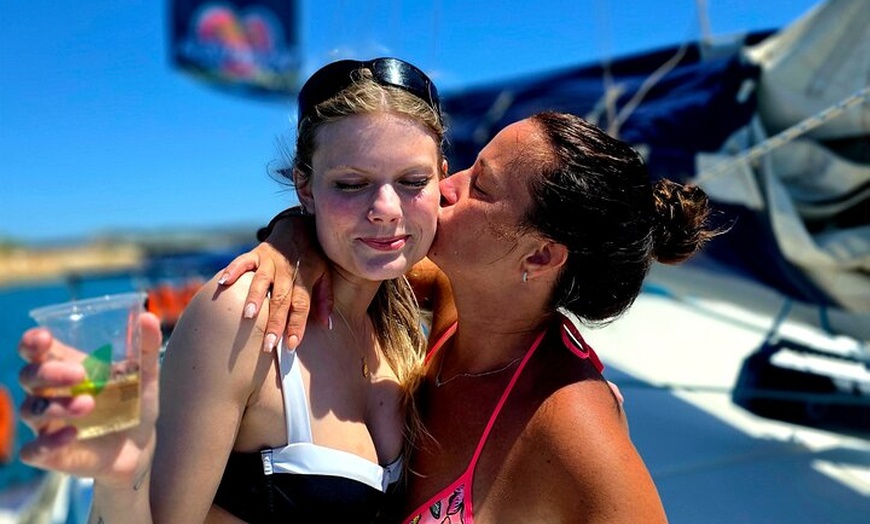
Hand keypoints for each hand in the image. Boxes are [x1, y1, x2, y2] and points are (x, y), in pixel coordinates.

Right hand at [17, 313, 161, 489]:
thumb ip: (146, 348)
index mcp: (65, 368)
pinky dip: (49, 442)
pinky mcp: (50, 454)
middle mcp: (50, 394)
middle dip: (48, 372)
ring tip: (89, 404)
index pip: (35, 351)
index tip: (43, 338)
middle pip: (29, 377)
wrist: (141, 448)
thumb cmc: (133, 404)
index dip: (31, 343)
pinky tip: (73, 434)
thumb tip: (148, 317)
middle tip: (79, 374)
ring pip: (31, 410)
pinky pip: (33, 450)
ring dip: (57, 405)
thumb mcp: (145, 375)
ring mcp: (47, 424)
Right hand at [219, 213, 331, 350]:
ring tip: (248, 316)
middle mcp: (286, 269)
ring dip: (254, 298)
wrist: (298, 226)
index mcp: (305, 276)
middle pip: (281, 298)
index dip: (297, 324)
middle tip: (268, 344)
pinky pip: (242, 261)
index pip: (301, 304)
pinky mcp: (255, 253)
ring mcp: (269, 260)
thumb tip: (327, 324)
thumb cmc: (312, 257)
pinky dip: (232, 270)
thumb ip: (325, 299)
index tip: (291, 344)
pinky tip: (223, 283)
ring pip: (261, 280)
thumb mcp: (325, 274)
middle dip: (274, 322)